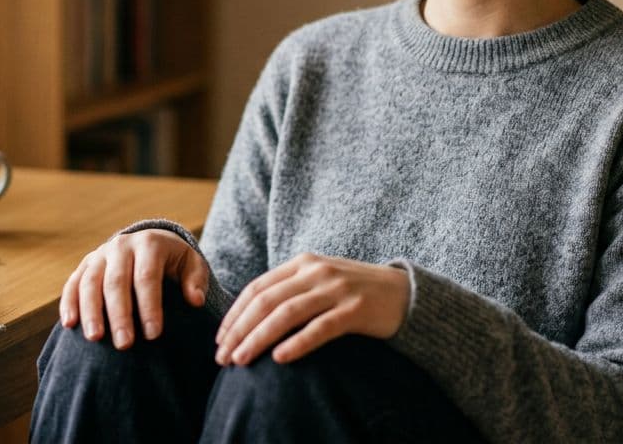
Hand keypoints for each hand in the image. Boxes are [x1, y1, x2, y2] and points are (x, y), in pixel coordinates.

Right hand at [60, 228, 209, 349]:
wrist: (148, 243)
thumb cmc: (173, 261)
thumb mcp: (191, 264)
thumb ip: (196, 280)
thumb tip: (195, 300)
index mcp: (149, 243)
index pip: (147, 277)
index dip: (150, 306)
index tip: (154, 335)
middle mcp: (121, 246)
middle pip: (116, 282)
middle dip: (119, 314)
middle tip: (124, 344)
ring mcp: (100, 254)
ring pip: (90, 282)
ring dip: (91, 311)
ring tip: (95, 338)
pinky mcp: (85, 265)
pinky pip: (73, 283)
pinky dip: (69, 302)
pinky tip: (70, 324)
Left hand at [214, 253, 409, 365]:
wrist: (403, 293)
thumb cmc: (354, 292)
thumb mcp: (319, 281)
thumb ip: (290, 290)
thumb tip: (249, 317)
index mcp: (303, 263)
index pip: (258, 288)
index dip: (235, 314)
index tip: (219, 338)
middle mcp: (316, 272)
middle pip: (266, 301)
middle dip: (239, 330)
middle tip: (222, 357)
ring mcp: (337, 290)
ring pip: (287, 314)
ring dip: (259, 338)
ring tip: (241, 360)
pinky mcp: (355, 310)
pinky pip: (320, 328)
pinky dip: (297, 343)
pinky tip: (280, 358)